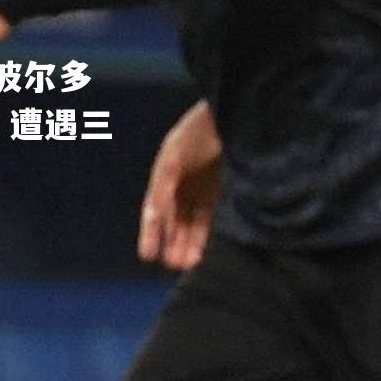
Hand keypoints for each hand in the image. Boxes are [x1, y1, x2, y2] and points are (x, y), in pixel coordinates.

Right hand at [136, 100, 222, 270]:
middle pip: (173, 220)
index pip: (154, 210)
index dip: (150, 233)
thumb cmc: (199, 132)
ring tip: (188, 263)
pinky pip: (209, 219)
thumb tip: (155, 213)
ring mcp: (200, 189)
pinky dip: (205, 236)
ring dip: (188, 243)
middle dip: (172, 242)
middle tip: (173, 264)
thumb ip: (164, 185)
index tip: (147, 256)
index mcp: (164, 174)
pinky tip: (203, 251)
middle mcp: (180, 184)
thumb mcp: (174, 156)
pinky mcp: (219, 192)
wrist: (233, 116)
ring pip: (191, 224)